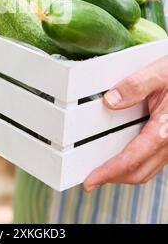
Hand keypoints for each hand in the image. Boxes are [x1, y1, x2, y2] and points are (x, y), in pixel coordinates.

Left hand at [84, 56, 167, 191]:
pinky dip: (136, 162)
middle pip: (139, 171)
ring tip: (105, 168)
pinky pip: (153, 159)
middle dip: (114, 177)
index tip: (91, 179)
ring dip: (125, 172)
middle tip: (93, 177)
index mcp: (165, 129)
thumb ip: (136, 85)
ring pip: (147, 168)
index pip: (132, 159)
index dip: (109, 172)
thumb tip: (111, 100)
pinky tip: (126, 153)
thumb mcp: (160, 73)